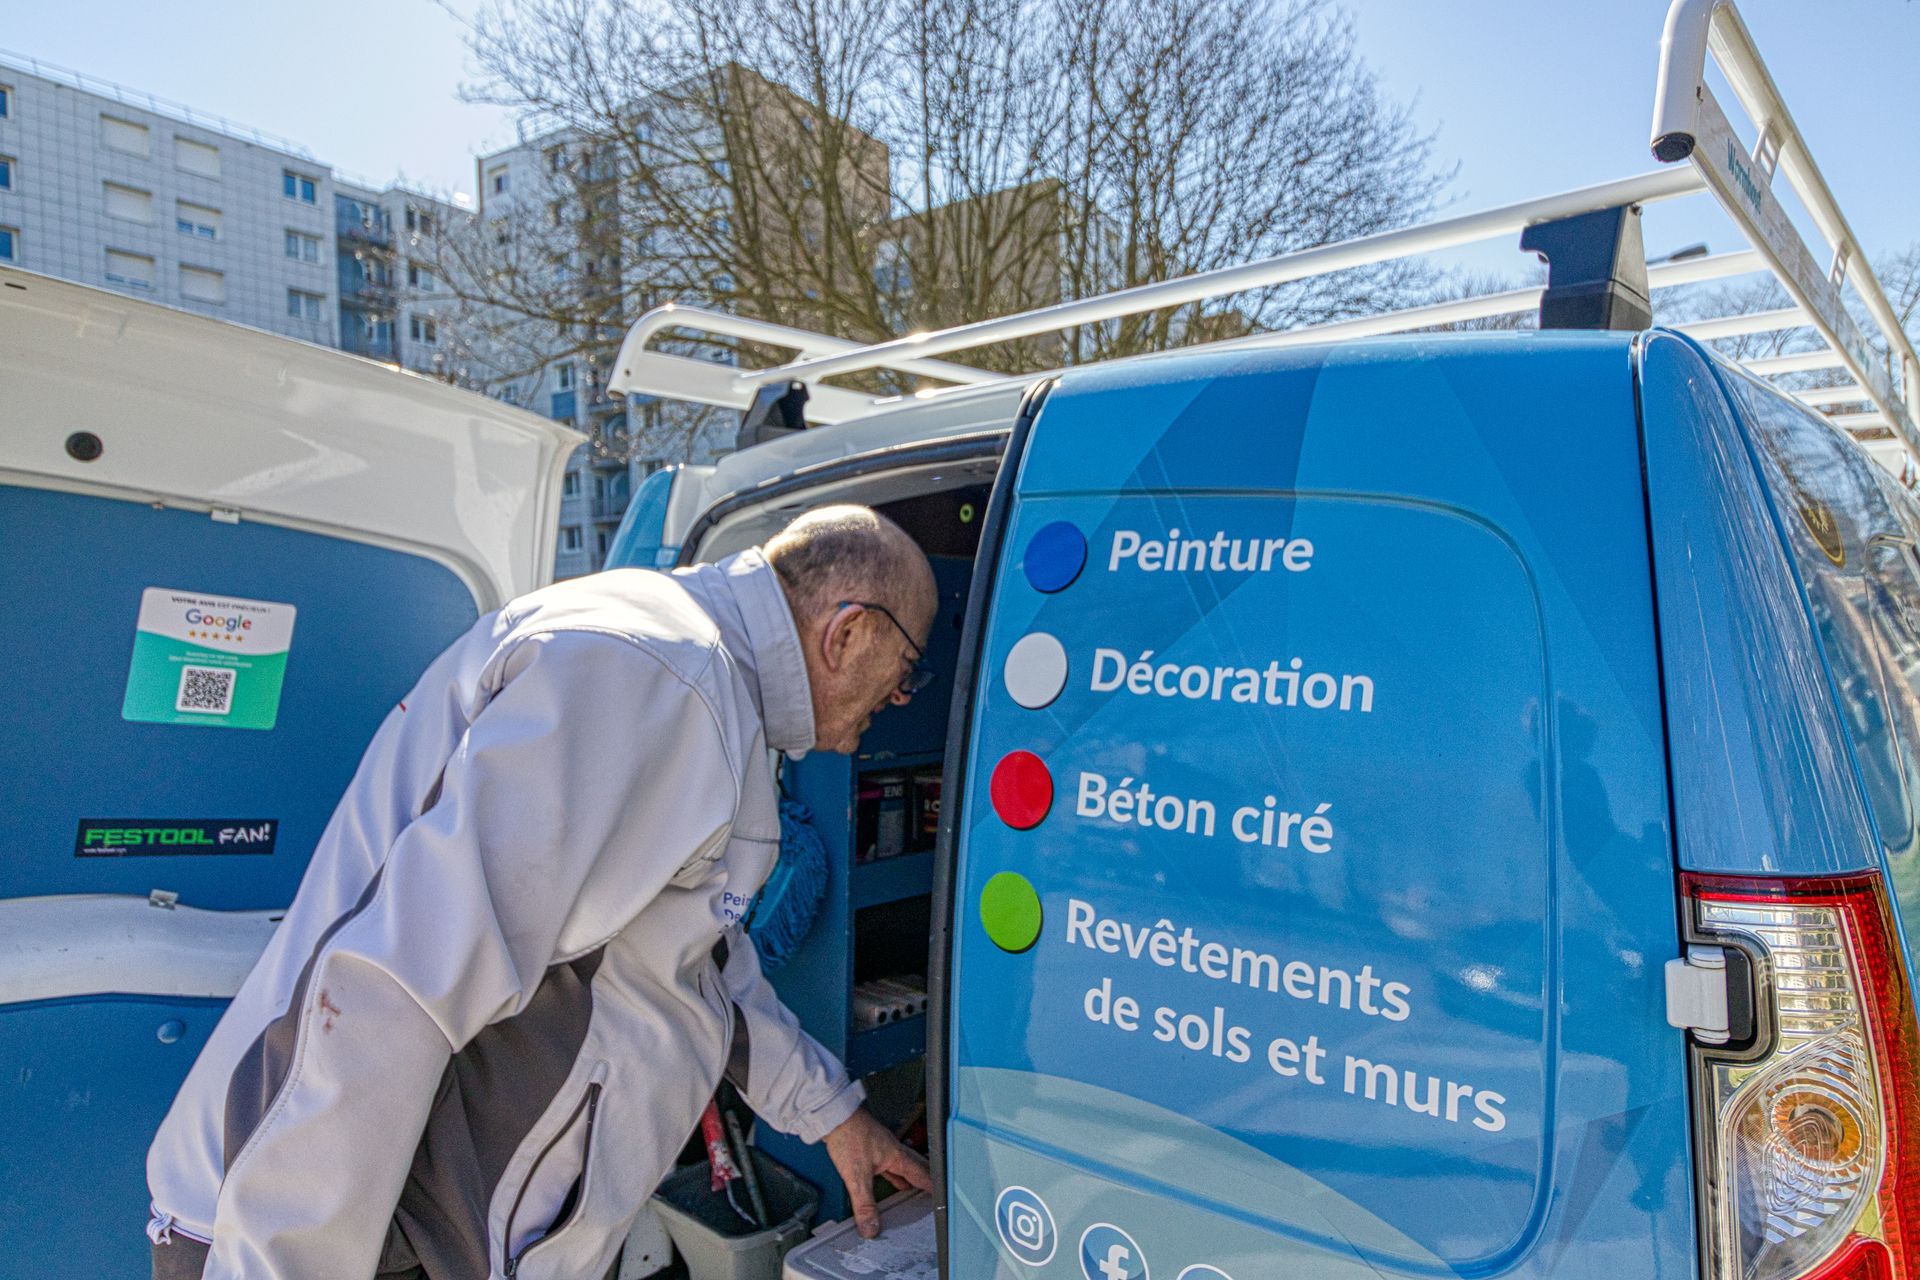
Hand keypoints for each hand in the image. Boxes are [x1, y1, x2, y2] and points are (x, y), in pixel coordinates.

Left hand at [821, 1107, 931, 1237]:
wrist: (834, 1116)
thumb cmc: (849, 1135)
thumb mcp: (857, 1177)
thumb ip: (865, 1204)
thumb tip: (871, 1227)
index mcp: (897, 1156)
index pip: (922, 1175)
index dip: (932, 1187)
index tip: (941, 1197)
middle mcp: (894, 1150)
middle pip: (917, 1167)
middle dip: (925, 1180)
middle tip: (932, 1192)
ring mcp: (883, 1147)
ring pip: (902, 1165)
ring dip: (909, 1177)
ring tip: (912, 1189)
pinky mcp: (871, 1145)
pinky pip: (889, 1163)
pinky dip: (893, 1173)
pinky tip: (888, 1176)